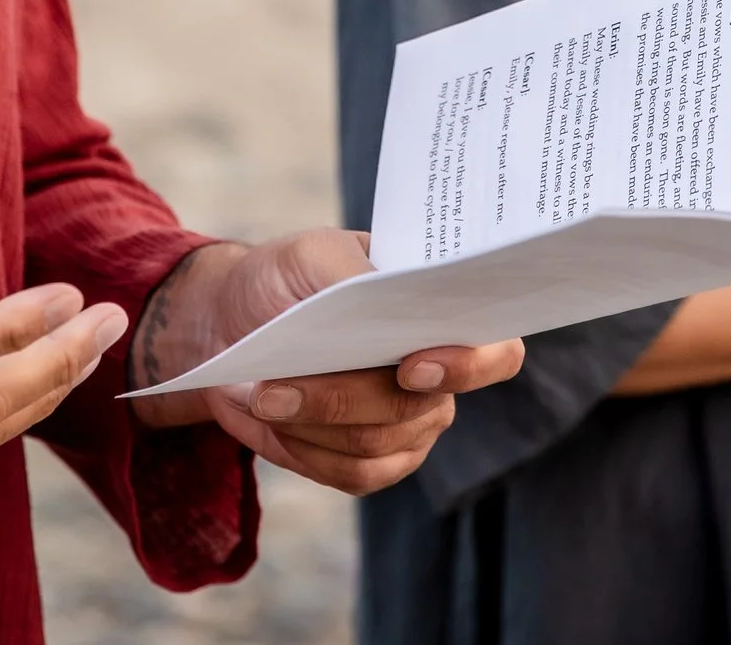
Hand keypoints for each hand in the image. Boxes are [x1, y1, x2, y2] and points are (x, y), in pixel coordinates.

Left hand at [127, 231, 525, 494]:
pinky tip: (267, 418)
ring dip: (309, 423)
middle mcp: (440, 376)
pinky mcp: (372, 463)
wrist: (234, 320)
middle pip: (417, 409)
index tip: (411, 367)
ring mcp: (410, 425)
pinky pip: (353, 475)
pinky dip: (301, 449)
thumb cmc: (286, 278)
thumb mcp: (312, 254)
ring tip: (258, 393)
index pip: (497, 352)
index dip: (468, 366)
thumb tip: (381, 303)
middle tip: (271, 386)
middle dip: (339, 398)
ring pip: (374, 445)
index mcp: (441, 315)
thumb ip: (353, 274)